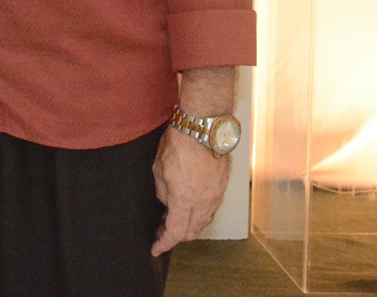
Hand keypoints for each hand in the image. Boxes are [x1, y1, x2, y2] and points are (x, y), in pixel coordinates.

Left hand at [151, 125, 229, 254]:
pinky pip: (210, 210)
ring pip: (203, 222)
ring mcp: (215, 196)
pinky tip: (189, 209)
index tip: (155, 248)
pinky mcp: (221, 189)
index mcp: (185, 199)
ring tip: (174, 220)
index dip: (164, 243)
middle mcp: (204, 202)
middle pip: (191, 232)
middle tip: (161, 231)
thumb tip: (167, 205)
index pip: (175, 232)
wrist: (203, 129)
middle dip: (176, 237)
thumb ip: (163, 193)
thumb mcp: (159, 170)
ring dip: (189, 226)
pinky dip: (199, 215)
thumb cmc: (178, 145)